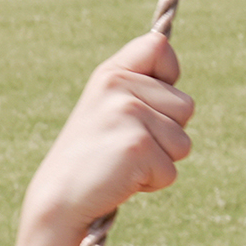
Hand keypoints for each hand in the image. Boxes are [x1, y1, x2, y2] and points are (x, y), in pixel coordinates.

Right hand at [21, 32, 192, 233]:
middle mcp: (118, 86)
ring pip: (183, 142)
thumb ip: (139, 86)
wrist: (59, 198)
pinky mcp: (138, 146)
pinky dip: (152, 183)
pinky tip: (122, 179)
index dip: (168, 74)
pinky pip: (171, 170)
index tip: (148, 103)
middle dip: (167, 134)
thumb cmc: (91, 156)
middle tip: (126, 145)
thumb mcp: (108, 108)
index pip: (159, 47)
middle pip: (186, 106)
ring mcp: (128, 114)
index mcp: (111, 73)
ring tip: (124, 162)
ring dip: (161, 160)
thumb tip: (174, 69)